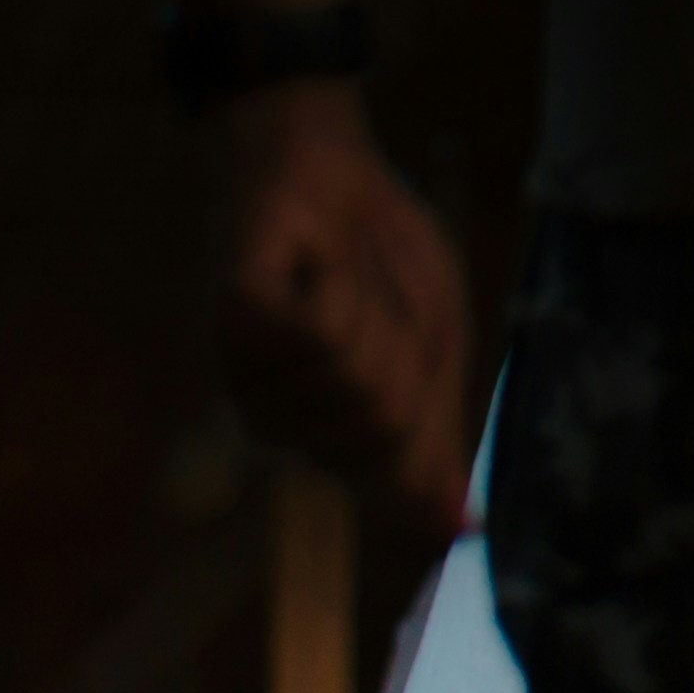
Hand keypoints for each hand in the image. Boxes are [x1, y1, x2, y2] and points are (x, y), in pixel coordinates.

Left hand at [213, 84, 476, 537]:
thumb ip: (436, 438)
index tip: (412, 345)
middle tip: (374, 299)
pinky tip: (312, 265)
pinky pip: (316, 332)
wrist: (327, 162)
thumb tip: (460, 530)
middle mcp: (285, 427)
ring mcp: (251, 381)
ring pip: (351, 377)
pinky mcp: (232, 328)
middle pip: (385, 420)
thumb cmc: (379, 256)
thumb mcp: (434, 347)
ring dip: (371, 310)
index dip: (428, 403)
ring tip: (338, 278)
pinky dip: (338, 285)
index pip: (400, 473)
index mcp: (332, 440)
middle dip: (404, 346)